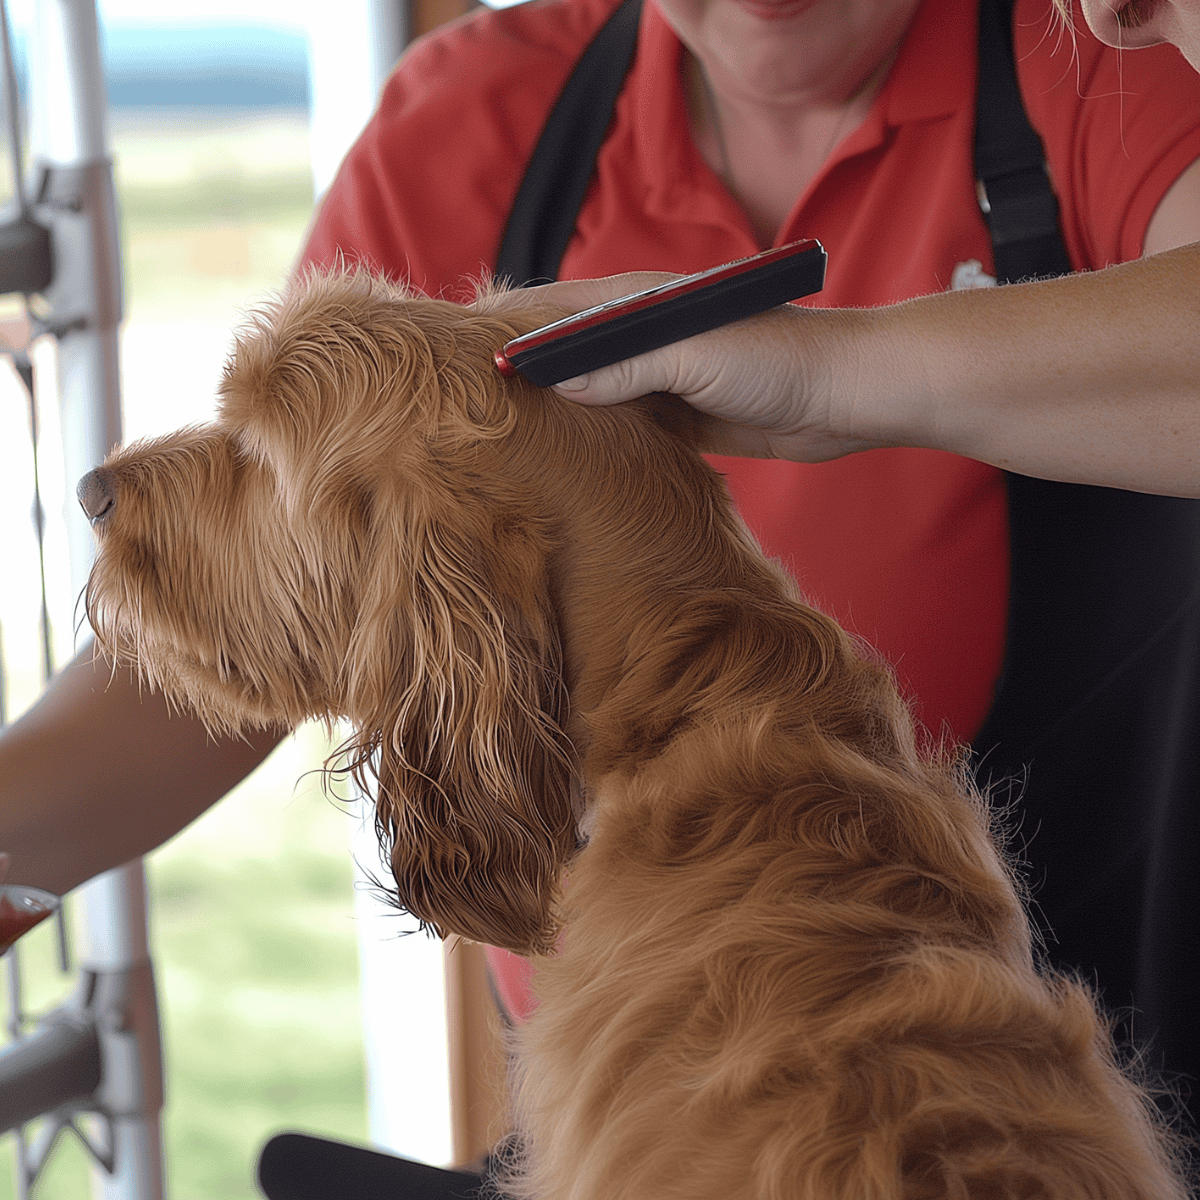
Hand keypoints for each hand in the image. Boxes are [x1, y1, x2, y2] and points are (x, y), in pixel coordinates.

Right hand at [500, 274, 885, 461]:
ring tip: (505, 438)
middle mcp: (644, 335)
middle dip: (522, 373)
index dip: (504, 330)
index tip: (458, 357)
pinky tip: (569, 462)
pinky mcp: (682, 417)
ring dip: (556, 411)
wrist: (846, 395)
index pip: (553, 309)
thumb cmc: (776, 359)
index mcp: (638, 303)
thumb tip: (552, 383)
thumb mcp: (689, 353)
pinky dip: (595, 440)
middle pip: (566, 353)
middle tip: (470, 406)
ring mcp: (662, 377)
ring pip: (592, 393)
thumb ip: (621, 363)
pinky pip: (624, 428)